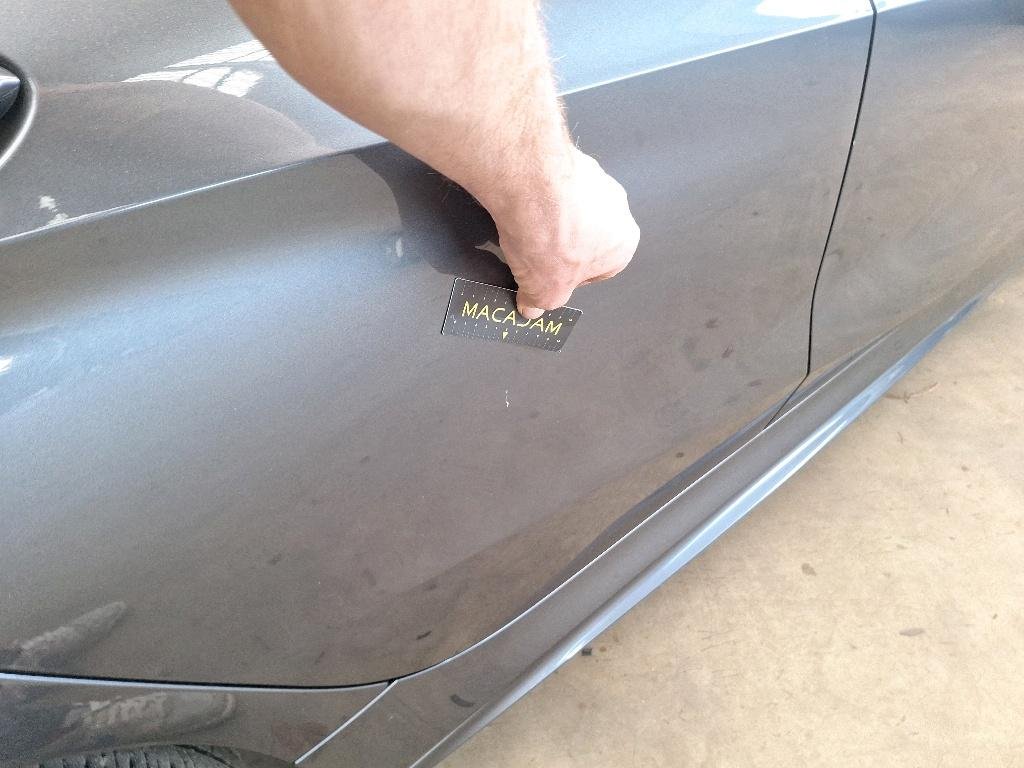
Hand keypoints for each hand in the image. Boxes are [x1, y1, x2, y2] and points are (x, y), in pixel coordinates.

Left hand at [489, 148, 639, 318]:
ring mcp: (596, 179)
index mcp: (624, 244)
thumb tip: (533, 305)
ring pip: (569, 209)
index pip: (598, 270)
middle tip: (531, 254)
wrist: (533, 185)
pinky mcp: (570, 158)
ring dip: (548, 219)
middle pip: (584, 237)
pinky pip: (553, 186)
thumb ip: (543, 301)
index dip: (567, 277)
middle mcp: (617, 209)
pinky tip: (519, 204)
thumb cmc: (553, 238)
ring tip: (522, 228)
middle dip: (558, 247)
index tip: (545, 278)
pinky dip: (537, 196)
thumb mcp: (546, 291)